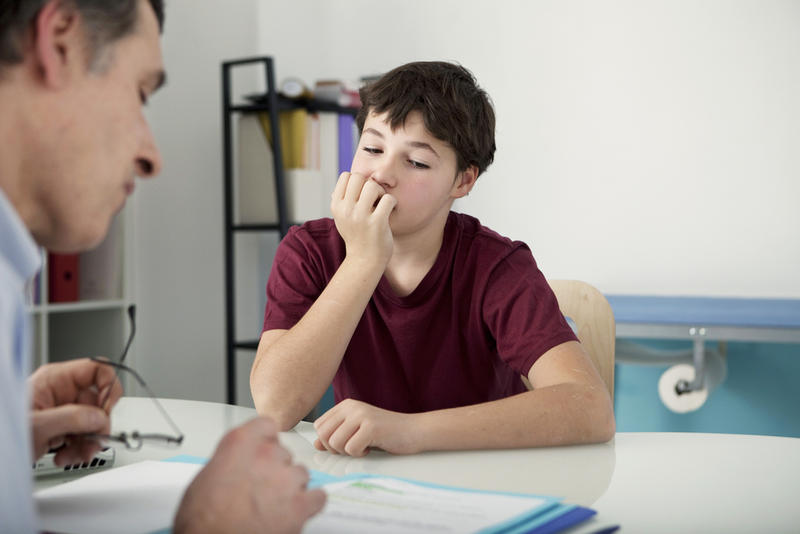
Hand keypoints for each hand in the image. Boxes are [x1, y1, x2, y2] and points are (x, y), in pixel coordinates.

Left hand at [28, 358, 122, 465]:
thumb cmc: (2, 434)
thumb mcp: (37, 425)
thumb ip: (70, 418)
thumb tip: (99, 417)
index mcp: (55, 379)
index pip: (96, 369)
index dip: (108, 386)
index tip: (108, 409)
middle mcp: (61, 392)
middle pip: (98, 401)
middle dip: (97, 425)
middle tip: (93, 441)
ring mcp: (62, 411)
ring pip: (93, 422)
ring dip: (88, 442)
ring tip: (74, 454)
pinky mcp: (61, 429)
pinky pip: (83, 436)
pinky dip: (79, 450)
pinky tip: (64, 456)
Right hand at [174, 417, 325, 533]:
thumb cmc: (203, 519)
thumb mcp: (205, 478)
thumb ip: (229, 462)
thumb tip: (235, 465)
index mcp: (240, 443)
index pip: (266, 425)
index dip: (266, 440)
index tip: (264, 448)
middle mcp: (266, 455)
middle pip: (283, 453)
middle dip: (275, 468)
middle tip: (262, 486)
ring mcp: (285, 479)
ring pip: (300, 473)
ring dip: (291, 486)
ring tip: (274, 503)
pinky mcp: (299, 505)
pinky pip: (318, 496)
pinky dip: (310, 503)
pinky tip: (298, 509)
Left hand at [313, 399, 418, 456]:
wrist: (414, 430)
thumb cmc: (386, 432)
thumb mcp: (356, 431)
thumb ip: (336, 435)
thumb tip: (316, 444)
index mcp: (346, 405)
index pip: (319, 426)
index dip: (327, 441)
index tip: (344, 443)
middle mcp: (351, 407)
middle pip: (323, 435)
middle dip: (335, 448)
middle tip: (352, 447)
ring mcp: (361, 415)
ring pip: (335, 443)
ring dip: (348, 452)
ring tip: (362, 446)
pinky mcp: (371, 427)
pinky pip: (351, 449)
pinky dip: (360, 454)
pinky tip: (371, 447)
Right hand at [330, 172, 396, 266]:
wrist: (364, 260)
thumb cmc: (357, 235)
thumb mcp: (342, 217)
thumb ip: (343, 198)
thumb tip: (349, 177)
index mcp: (336, 206)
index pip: (346, 176)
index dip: (358, 181)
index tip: (363, 194)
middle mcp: (346, 210)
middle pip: (359, 177)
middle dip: (369, 184)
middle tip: (374, 198)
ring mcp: (360, 217)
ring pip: (373, 186)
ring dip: (381, 192)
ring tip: (381, 204)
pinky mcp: (377, 223)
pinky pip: (388, 199)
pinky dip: (392, 202)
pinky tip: (389, 211)